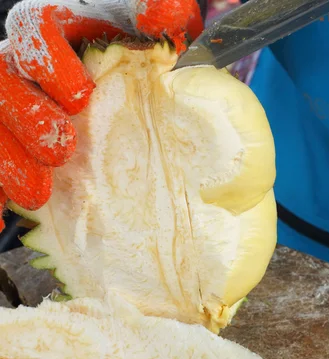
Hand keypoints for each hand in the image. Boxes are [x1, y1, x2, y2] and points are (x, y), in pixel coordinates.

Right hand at [0, 0, 203, 230]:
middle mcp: (22, 64)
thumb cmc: (133, 53)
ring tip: (36, 194)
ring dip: (6, 160)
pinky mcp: (10, 139)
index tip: (79, 95)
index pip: (34, 27)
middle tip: (60, 150)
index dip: (50, 59)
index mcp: (54, 29)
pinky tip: (1, 218)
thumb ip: (153, 14)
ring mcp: (9, 104)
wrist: (122, 87)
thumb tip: (163, 15)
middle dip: (25, 117)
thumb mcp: (146, 32)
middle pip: (2, 79)